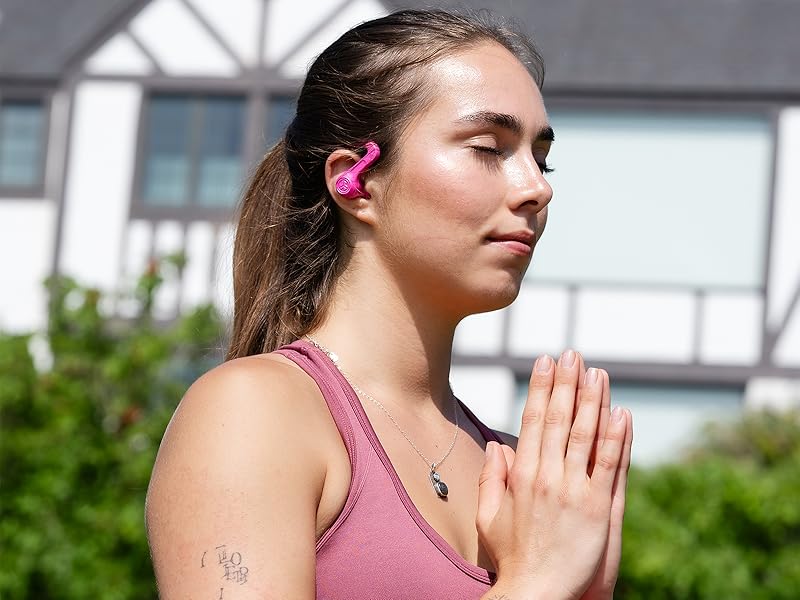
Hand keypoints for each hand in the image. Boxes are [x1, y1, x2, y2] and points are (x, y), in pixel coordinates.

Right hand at [476, 351, 632, 599]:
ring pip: (586, 435)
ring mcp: (574, 490)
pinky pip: (611, 465)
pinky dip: (617, 437)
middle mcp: (547, 476)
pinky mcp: (599, 508)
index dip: (541, 388)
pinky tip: (620, 413)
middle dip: (567, 383)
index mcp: (521, 475)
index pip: (532, 420)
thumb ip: (490, 479)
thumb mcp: (488, 517)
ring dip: (593, 400)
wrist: (538, 593)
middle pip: (560, 419)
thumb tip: (495, 446)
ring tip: (597, 372)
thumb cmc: (512, 557)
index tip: (546, 362)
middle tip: (573, 354)